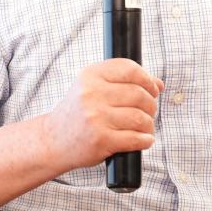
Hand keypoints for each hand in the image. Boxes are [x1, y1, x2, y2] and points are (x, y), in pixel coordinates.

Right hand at [44, 59, 163, 171]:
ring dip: (149, 124)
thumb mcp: (93, 88)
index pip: (130, 69)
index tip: (153, 89)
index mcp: (91, 75)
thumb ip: (124, 82)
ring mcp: (96, 117)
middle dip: (151, 104)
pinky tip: (144, 140)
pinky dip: (146, 140)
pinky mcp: (101, 140)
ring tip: (146, 127)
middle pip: (139, 94)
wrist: (52, 140)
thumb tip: (159, 84)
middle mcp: (92, 94)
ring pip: (140, 118)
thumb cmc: (77, 113)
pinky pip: (135, 138)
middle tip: (150, 111)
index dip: (148, 79)